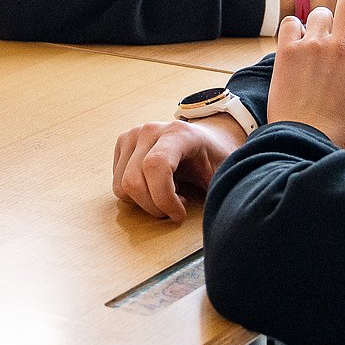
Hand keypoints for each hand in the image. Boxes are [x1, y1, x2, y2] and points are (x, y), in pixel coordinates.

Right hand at [112, 115, 248, 220]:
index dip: (164, 199)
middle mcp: (151, 130)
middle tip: (176, 209)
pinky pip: (118, 183)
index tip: (180, 213)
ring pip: (122, 186)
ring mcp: (133, 134)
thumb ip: (221, 189)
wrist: (208, 136)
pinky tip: (156, 187)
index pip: (155, 166)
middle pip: (133, 181)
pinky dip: (136, 195)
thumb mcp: (226, 174)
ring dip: (145, 202)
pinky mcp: (123, 143)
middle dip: (154, 207)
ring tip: (169, 195)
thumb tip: (223, 214)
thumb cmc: (217, 158)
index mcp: (179, 133)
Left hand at [266, 0, 344, 147]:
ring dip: (319, 26)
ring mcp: (315, 44)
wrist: (308, 142)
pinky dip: (292, 32)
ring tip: (315, 49)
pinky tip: (295, 49)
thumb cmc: (342, 127)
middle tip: (340, 31)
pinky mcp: (288, 50)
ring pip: (320, 12)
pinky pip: (290, 23)